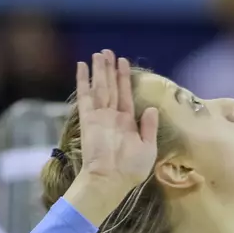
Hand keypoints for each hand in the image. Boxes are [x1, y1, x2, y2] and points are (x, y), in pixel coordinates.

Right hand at [64, 50, 158, 223]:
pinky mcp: (88, 119)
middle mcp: (112, 116)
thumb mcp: (148, 148)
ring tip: (98, 53)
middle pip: (110, 86)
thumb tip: (151, 108)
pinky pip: (85, 96)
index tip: (123, 61)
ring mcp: (99, 116)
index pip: (125, 94)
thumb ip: (149, 127)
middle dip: (109, 69)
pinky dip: (83, 81)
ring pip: (99, 87)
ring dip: (99, 70)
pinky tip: (82, 66)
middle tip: (107, 51)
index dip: (124, 78)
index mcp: (126, 122)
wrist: (110, 181)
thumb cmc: (130, 169)